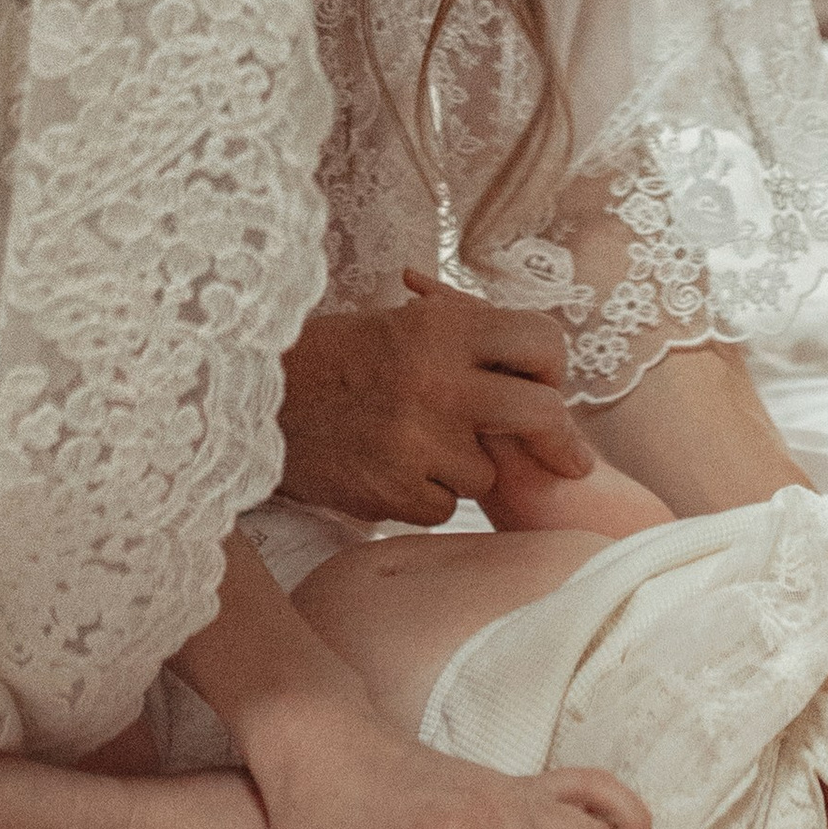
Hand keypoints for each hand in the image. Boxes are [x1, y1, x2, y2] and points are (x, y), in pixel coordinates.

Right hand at [280, 277, 594, 524]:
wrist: (257, 402)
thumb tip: (541, 361)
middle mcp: (437, 380)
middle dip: (557, 439)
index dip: (552, 369)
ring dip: (463, 466)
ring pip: (485, 471)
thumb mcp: (403, 323)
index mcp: (442, 327)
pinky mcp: (393, 490)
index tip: (550, 389)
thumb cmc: (337, 358)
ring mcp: (416, 440)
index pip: (541, 342)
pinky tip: (389, 468)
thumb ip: (468, 337)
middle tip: (570, 460)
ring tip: (415, 442)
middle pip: (539, 414)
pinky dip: (424, 494)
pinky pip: (443, 506)